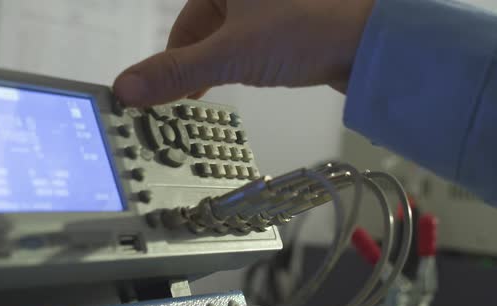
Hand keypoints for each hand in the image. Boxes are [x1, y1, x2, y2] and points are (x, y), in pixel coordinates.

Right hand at [113, 0, 374, 106]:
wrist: (374, 41)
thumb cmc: (304, 32)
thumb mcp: (231, 54)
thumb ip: (175, 71)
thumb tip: (122, 87)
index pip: (182, 25)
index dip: (172, 63)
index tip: (166, 97)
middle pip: (205, 32)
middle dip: (199, 68)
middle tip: (193, 104)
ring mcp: (267, 7)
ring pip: (230, 38)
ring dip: (222, 68)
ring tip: (224, 95)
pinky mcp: (288, 19)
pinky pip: (253, 40)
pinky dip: (247, 61)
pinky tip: (253, 76)